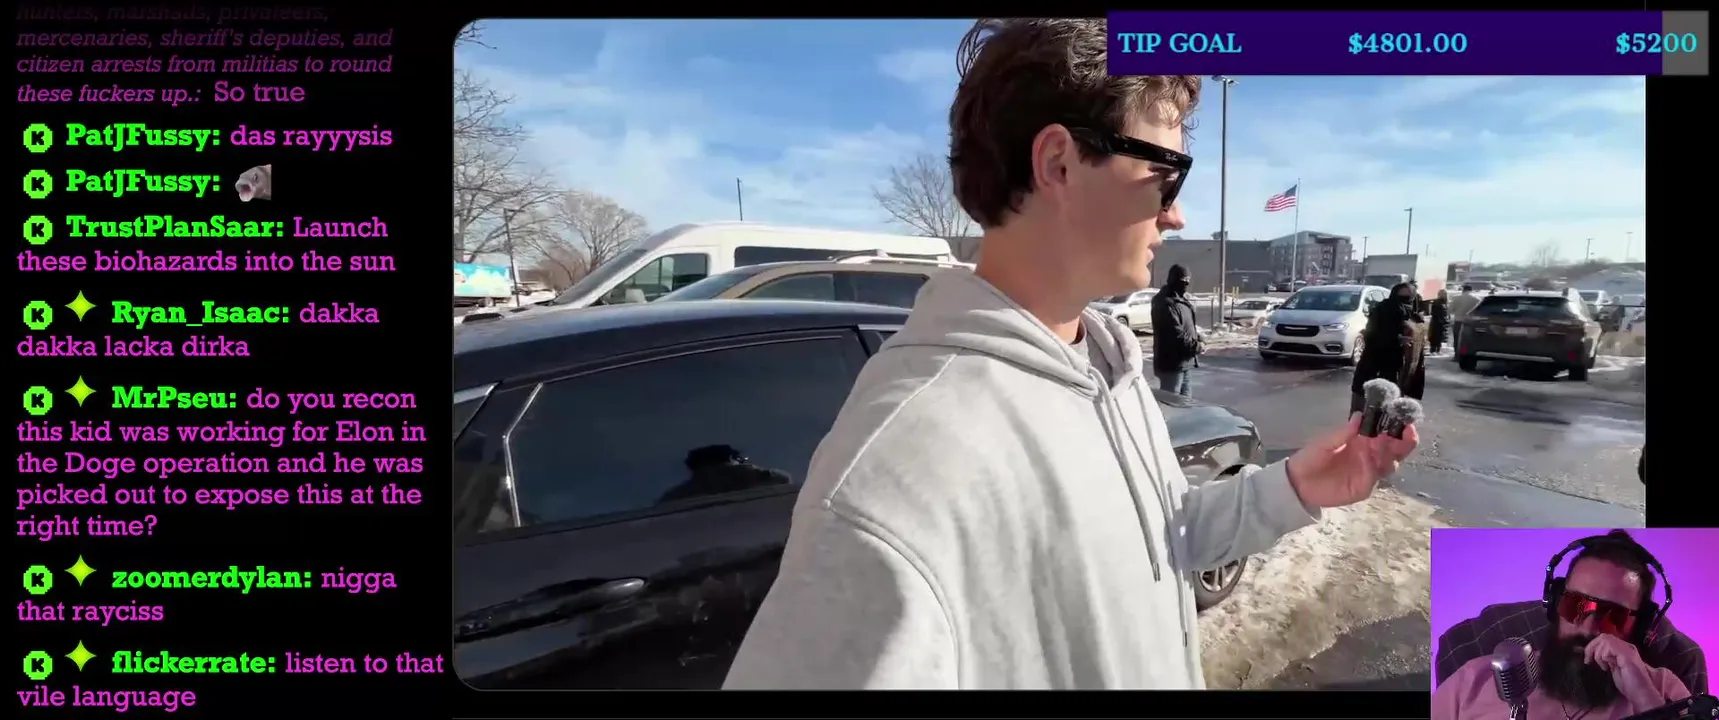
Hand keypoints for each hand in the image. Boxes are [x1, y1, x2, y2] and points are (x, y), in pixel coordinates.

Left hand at [1284, 413, 1418, 508]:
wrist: (1298, 482)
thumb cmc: (1311, 457)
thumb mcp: (1325, 442)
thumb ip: (1343, 432)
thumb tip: (1360, 415)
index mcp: (1363, 440)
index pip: (1387, 432)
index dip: (1398, 426)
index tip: (1404, 418)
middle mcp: (1370, 455)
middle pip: (1396, 449)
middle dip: (1405, 441)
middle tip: (1406, 432)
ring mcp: (1369, 472)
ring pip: (1391, 463)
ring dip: (1391, 453)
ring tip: (1383, 443)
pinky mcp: (1364, 487)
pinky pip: (1376, 479)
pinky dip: (1376, 470)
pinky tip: (1371, 462)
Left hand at [1583, 633, 1663, 710]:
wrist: (1641, 694)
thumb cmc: (1628, 684)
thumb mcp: (1614, 668)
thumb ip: (1607, 658)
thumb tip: (1593, 652)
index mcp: (1624, 649)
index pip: (1605, 639)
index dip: (1593, 646)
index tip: (1587, 659)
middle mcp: (1627, 647)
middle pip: (1603, 637)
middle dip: (1591, 647)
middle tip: (1588, 661)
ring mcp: (1628, 650)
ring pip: (1604, 640)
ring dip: (1598, 654)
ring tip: (1604, 667)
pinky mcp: (1627, 655)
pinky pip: (1609, 647)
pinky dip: (1603, 657)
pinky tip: (1608, 667)